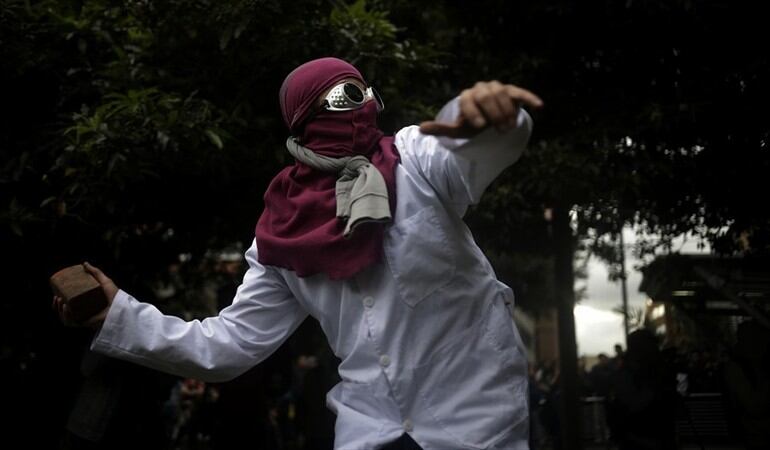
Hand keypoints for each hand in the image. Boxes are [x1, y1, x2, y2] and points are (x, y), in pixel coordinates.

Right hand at [52, 262, 117, 327]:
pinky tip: (66, 307)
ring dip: (59, 311)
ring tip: (60, 300)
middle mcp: (84, 313)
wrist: (122, 306)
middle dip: (56, 307)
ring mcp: (85, 319)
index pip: (68, 305)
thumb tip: (84, 263)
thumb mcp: (104, 281)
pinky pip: (72, 323)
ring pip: (66, 318)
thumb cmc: (115, 295)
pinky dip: (67, 316)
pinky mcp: (86, 324)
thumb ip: (95, 272)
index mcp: (85, 304)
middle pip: (64, 313)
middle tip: (57, 297)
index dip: (59, 302)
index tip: (56, 294)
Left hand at [420, 81, 542, 138]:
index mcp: (467, 97)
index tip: (480, 127)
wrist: (489, 122)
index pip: (469, 100)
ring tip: (508, 127)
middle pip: (487, 97)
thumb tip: (420, 129)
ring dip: (507, 112)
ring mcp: (497, 88)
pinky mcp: (512, 91)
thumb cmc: (472, 126)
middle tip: (500, 131)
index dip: (474, 114)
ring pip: (502, 95)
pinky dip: (529, 99)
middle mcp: (481, 88)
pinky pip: (520, 93)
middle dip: (494, 115)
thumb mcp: (457, 130)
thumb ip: (441, 129)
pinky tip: (539, 106)